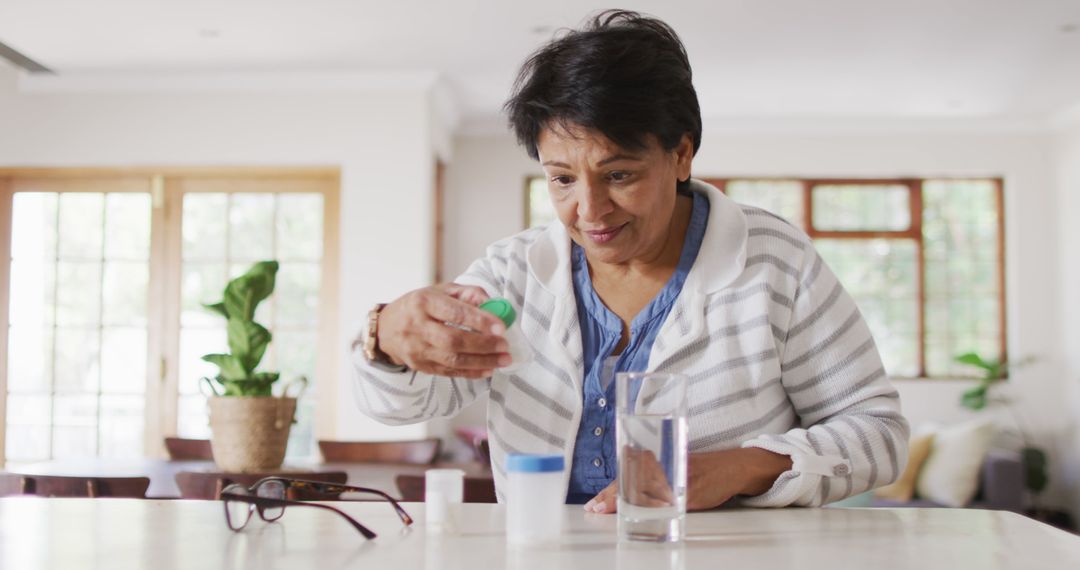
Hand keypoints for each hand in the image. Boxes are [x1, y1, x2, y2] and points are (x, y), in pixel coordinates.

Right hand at [376, 283, 510, 378]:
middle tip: (505, 346)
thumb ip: (468, 294)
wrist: (386, 329)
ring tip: (503, 360)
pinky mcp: (420, 366)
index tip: (501, 327)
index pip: (454, 312)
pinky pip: (449, 372)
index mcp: (423, 302)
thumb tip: (494, 305)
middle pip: (453, 340)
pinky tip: (488, 369)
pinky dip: (471, 372)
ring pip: (452, 360)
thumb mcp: (440, 291)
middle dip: (483, 345)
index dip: (479, 320)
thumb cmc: (419, 306)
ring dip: (481, 361)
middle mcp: (418, 326)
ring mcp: (417, 349)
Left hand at [583, 448, 791, 513]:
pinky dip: (656, 508)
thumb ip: (656, 476)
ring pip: (647, 492)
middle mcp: (666, 468)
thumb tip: (630, 489)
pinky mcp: (692, 492)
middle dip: (613, 496)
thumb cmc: (703, 469)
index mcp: (660, 462)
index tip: (595, 502)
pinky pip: (670, 501)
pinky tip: (644, 512)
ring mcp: (678, 480)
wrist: (733, 467)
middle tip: (596, 507)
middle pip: (633, 483)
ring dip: (628, 503)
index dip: (610, 489)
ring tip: (610, 511)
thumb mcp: (676, 467)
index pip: (629, 475)